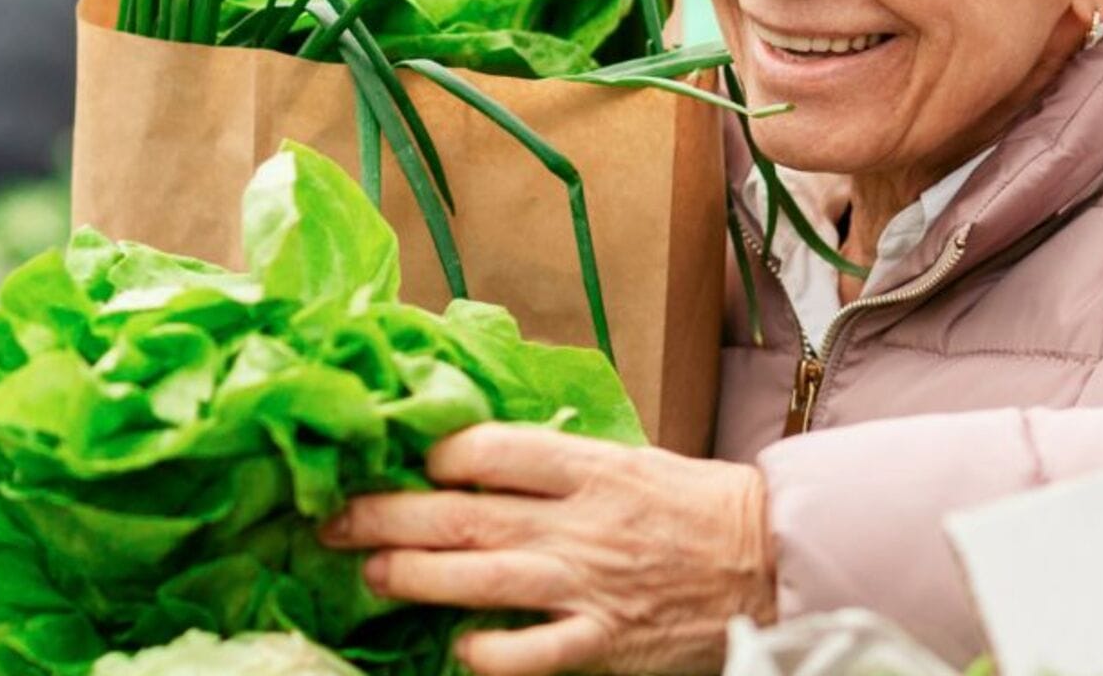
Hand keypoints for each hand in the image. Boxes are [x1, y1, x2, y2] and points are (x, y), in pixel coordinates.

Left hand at [320, 424, 775, 674]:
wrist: (769, 559)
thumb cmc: (695, 504)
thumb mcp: (625, 459)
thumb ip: (554, 462)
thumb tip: (471, 456)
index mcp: (588, 466)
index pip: (486, 450)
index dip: (428, 456)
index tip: (391, 463)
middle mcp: (580, 522)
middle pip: (462, 515)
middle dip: (385, 518)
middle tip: (332, 520)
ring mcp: (589, 584)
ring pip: (481, 580)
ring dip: (414, 577)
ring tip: (369, 574)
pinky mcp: (605, 640)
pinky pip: (532, 653)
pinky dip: (488, 652)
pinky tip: (458, 647)